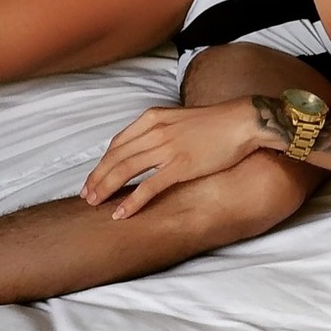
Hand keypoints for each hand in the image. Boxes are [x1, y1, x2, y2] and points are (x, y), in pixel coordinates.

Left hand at [82, 98, 259, 218]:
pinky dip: (132, 201)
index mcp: (153, 117)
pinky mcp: (181, 165)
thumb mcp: (180, 119)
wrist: (242, 122)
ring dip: (106, 189)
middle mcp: (155, 131)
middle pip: (115, 157)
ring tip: (96, 204)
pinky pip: (149, 186)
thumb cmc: (216, 122)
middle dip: (97, 178)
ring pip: (125, 170)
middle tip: (87, 195)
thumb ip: (161, 131)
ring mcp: (167, 148)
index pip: (117, 143)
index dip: (102, 162)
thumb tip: (150, 149)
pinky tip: (122, 213)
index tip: (94, 177)